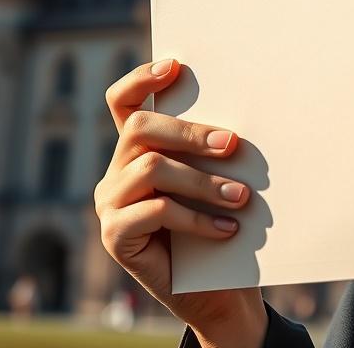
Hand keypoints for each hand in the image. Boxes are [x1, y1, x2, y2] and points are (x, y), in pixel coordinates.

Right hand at [93, 59, 266, 347]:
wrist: (217, 287)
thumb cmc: (220, 223)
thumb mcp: (217, 180)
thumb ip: (213, 150)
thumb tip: (241, 120)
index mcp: (138, 150)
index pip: (122, 102)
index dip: (140, 78)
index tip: (176, 65)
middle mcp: (117, 171)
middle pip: (141, 129)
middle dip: (190, 132)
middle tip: (232, 144)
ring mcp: (111, 204)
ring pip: (152, 169)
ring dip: (204, 181)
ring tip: (243, 196)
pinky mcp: (115, 236)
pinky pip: (155, 212)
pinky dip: (196, 219)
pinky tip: (227, 229)